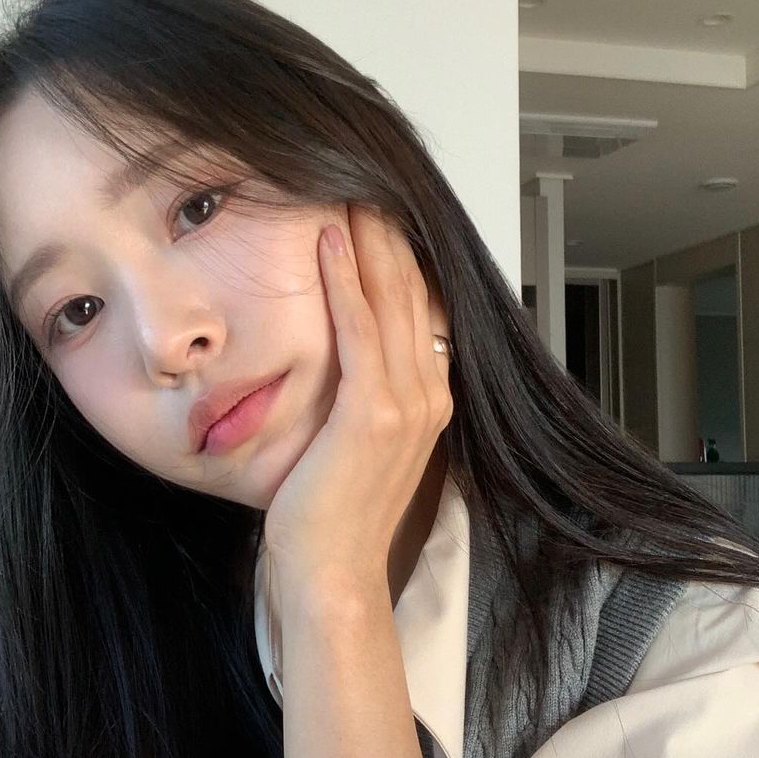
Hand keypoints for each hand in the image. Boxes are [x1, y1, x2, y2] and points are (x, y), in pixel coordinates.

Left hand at [263, 202, 452, 581]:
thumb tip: (340, 367)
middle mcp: (429, 396)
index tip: (374, 218)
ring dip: (369, 244)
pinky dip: (346, 283)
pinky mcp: (373, 413)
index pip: (416, 312)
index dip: (398, 261)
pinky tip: (329, 243)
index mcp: (428, 402)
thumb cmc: (332, 517)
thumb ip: (361, 402)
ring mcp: (408, 404)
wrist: (332, 573)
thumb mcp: (354, 448)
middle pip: (410, 296)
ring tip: (346, 195)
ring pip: (389, 303)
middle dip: (386, 237)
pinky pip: (360, 330)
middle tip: (362, 185)